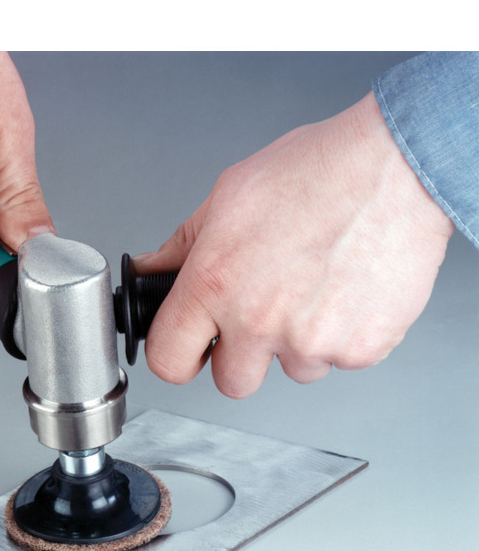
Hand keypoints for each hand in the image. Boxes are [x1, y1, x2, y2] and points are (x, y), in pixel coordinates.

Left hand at [136, 92, 453, 397]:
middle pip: (232, 382)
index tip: (188, 349)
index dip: (176, 357)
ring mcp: (310, 341)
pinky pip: (339, 360)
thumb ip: (182, 246)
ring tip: (313, 288)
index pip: (168, 361)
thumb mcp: (228, 196)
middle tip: (260, 316)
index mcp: (214, 285)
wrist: (398, 168)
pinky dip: (342, 334)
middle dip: (242, 357)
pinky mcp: (359, 349)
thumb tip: (152, 270)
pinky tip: (344, 290)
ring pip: (292, 370)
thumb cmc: (317, 172)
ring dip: (297, 342)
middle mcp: (258, 321)